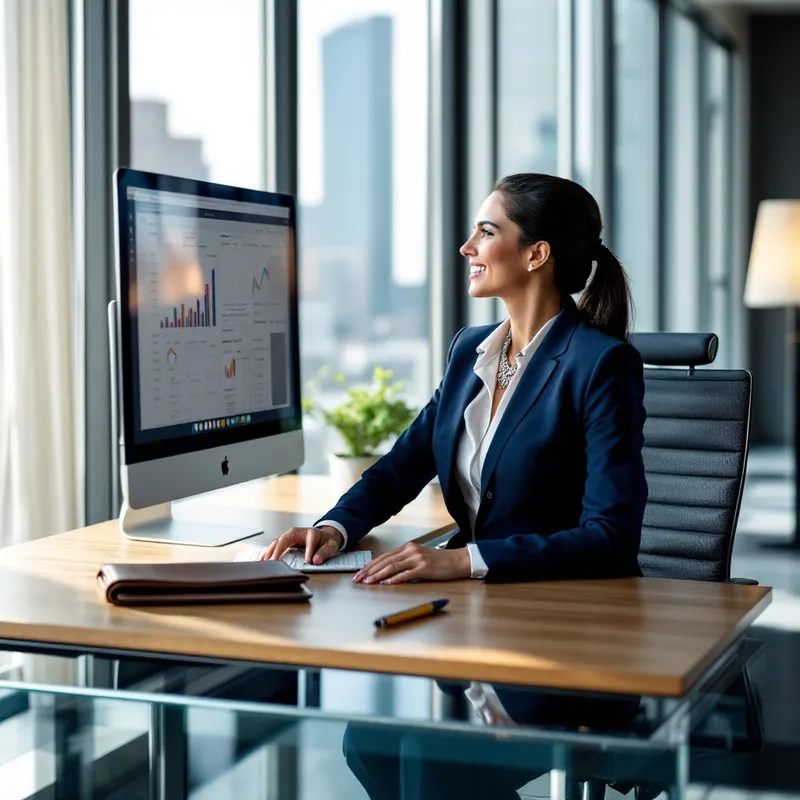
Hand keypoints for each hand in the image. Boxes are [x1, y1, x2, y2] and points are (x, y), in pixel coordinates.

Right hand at [262, 526, 343, 564]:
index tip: (308, 562)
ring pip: (278, 542)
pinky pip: (276, 545)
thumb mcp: (331, 546)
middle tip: (273, 562)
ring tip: (264, 562)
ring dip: (270, 551)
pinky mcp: (286, 541)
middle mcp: (298, 532)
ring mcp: (290, 536)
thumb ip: (324, 552)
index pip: (309, 542)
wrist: (323, 536)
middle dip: (278, 550)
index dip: (309, 552)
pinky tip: (263, 559)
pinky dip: (269, 552)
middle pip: (286, 539)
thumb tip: (315, 560)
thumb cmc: (326, 541)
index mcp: (311, 533)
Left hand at [353, 542, 470, 583]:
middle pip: (385, 561)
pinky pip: (406, 574)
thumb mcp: (419, 557)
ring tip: (368, 582)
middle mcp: (410, 550)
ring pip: (392, 566)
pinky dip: (394, 579)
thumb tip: (387, 572)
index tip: (360, 573)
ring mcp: (417, 558)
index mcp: (408, 548)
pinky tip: (386, 584)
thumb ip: (405, 562)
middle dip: (369, 571)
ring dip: (378, 575)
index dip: (370, 565)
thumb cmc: (439, 562)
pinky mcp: (424, 568)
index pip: (384, 556)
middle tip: (358, 579)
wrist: (458, 561)